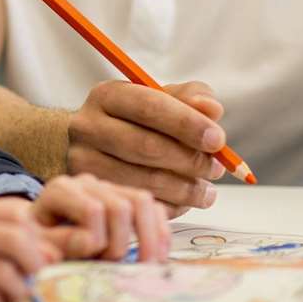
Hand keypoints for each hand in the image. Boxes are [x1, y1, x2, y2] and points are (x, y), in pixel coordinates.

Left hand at [31, 173, 170, 261]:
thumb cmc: (38, 241)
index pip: (93, 210)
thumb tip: (90, 242)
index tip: (91, 260)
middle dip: (121, 243)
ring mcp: (108, 188)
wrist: (40, 233)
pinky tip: (159, 256)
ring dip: (149, 237)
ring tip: (148, 266)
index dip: (97, 240)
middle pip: (120, 206)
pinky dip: (160, 231)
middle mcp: (86, 183)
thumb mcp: (37, 244)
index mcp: (60, 190)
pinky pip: (153, 207)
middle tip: (113, 267)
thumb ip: (58, 243)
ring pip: (142, 201)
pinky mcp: (125, 198)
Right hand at [63, 80, 228, 216]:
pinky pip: (138, 204)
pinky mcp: (93, 193)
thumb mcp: (160, 99)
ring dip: (185, 189)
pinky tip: (184, 201)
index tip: (218, 139)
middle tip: (217, 169)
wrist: (93, 146)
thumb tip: (212, 110)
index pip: (150, 106)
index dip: (187, 124)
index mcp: (107, 95)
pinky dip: (170, 206)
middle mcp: (88, 126)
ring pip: (143, 180)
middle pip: (146, 146)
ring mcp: (84, 162)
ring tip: (207, 190)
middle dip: (190, 160)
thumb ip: (191, 98)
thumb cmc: (137, 120)